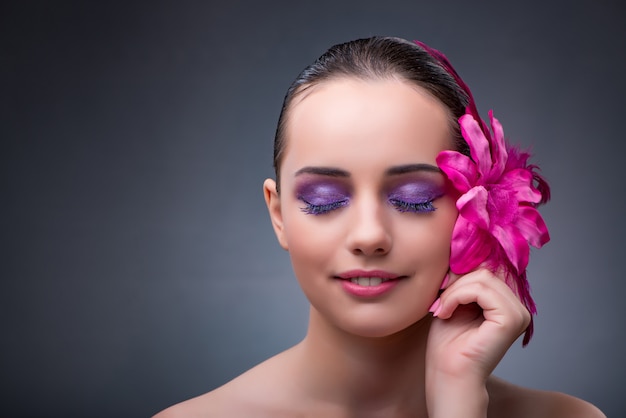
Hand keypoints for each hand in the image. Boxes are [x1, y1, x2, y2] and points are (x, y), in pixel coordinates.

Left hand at [425, 268, 530, 416]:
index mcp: (507, 302)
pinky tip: (446, 312)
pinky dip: (457, 296)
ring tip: (442, 309)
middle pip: (484, 269)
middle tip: (439, 303)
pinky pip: (481, 289)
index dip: (460, 272)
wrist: (447, 373)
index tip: (441, 289)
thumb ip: (464, 278)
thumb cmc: (447, 342)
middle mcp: (519, 306)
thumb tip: (463, 249)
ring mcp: (519, 313)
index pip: (487, 267)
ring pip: (482, 277)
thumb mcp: (454, 300)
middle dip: (455, 282)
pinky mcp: (512, 319)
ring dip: (453, 291)